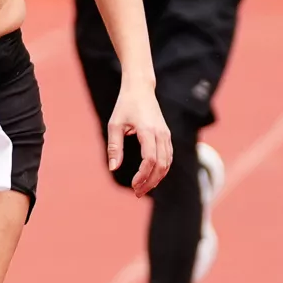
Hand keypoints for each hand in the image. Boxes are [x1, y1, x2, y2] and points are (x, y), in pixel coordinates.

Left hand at [106, 81, 172, 196]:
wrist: (140, 89)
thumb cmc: (124, 106)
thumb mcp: (114, 125)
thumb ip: (114, 147)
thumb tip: (113, 168)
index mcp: (147, 130)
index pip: (150, 159)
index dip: (143, 175)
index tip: (133, 184)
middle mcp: (161, 134)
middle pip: (161, 165)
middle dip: (150, 181)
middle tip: (137, 193)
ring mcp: (166, 135)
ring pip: (167, 163)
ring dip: (157, 178)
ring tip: (142, 188)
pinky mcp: (167, 135)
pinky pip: (168, 157)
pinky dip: (162, 169)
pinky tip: (151, 177)